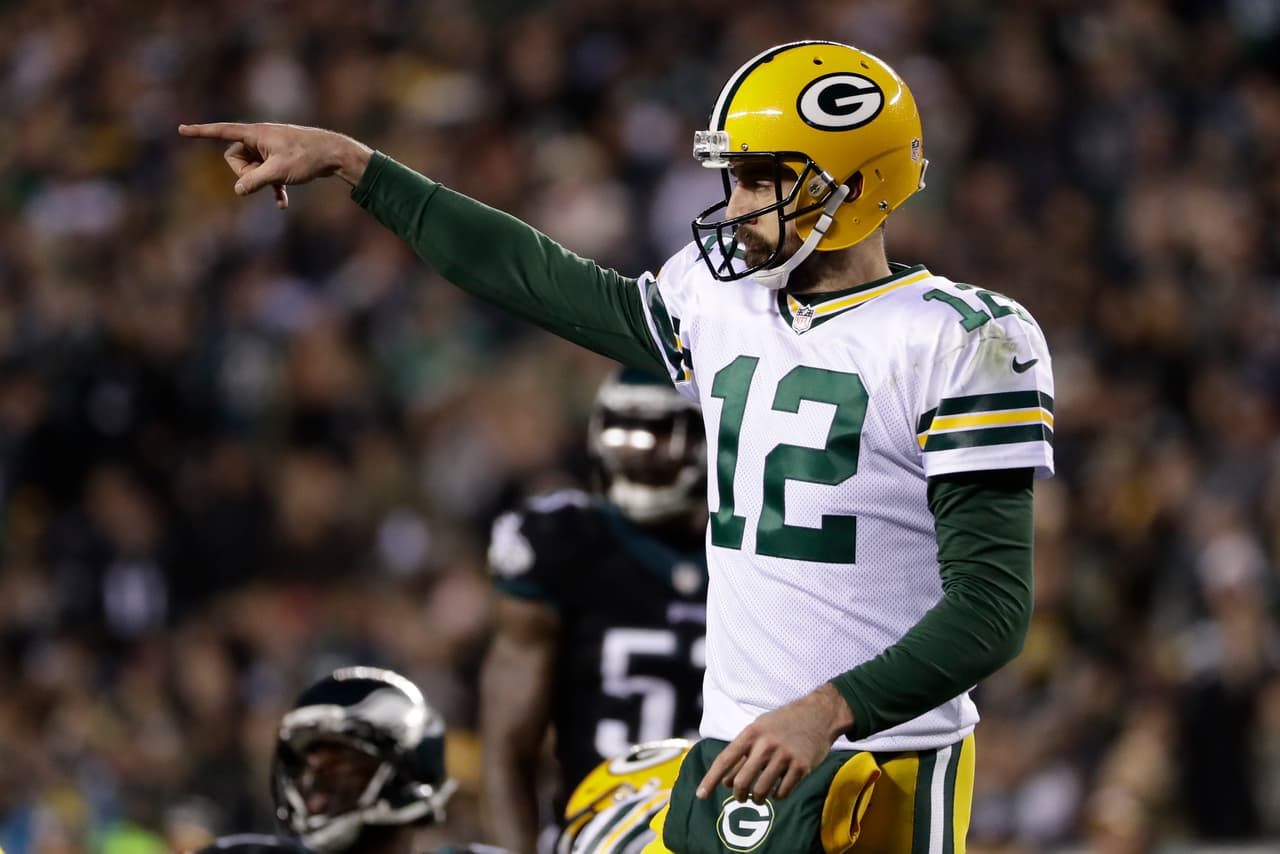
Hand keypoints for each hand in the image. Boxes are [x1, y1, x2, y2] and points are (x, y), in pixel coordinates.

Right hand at [177, 122, 373, 207]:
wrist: (335, 154)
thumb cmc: (307, 157)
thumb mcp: (278, 173)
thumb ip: (254, 182)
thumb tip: (238, 191)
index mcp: (256, 133)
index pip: (221, 131)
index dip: (201, 132)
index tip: (180, 130)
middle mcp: (260, 137)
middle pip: (235, 157)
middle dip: (245, 173)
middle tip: (263, 179)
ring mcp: (270, 148)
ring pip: (251, 168)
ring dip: (261, 182)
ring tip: (279, 188)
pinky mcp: (280, 158)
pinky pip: (266, 173)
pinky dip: (272, 187)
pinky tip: (282, 203)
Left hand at [696, 683, 853, 802]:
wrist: (819, 713)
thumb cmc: (783, 723)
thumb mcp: (759, 731)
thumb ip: (742, 755)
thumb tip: (725, 782)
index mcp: (751, 733)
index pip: (725, 759)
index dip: (710, 779)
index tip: (700, 795)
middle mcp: (766, 744)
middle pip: (742, 781)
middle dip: (739, 795)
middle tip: (741, 798)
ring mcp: (785, 755)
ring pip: (762, 790)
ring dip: (758, 799)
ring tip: (759, 797)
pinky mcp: (802, 766)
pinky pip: (783, 792)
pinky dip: (777, 797)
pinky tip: (777, 791)